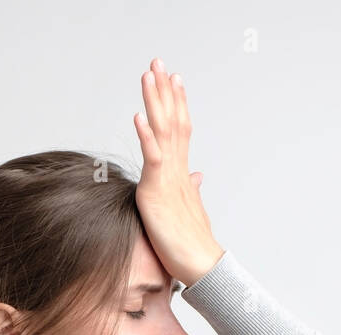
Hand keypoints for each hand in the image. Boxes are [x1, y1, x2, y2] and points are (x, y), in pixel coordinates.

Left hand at [133, 57, 223, 287]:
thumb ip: (190, 190)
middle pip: (172, 121)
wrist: (202, 265)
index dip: (176, 103)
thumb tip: (196, 177)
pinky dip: (147, 135)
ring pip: (164, 131)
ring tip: (149, 74)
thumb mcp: (189, 211)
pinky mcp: (158, 191)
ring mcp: (168, 178)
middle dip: (164, 91)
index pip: (180, 130)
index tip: (173, 79)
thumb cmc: (193, 245)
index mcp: (181, 173)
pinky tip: (139, 116)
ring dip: (156, 101)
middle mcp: (177, 169)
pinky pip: (153, 157)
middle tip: (158, 62)